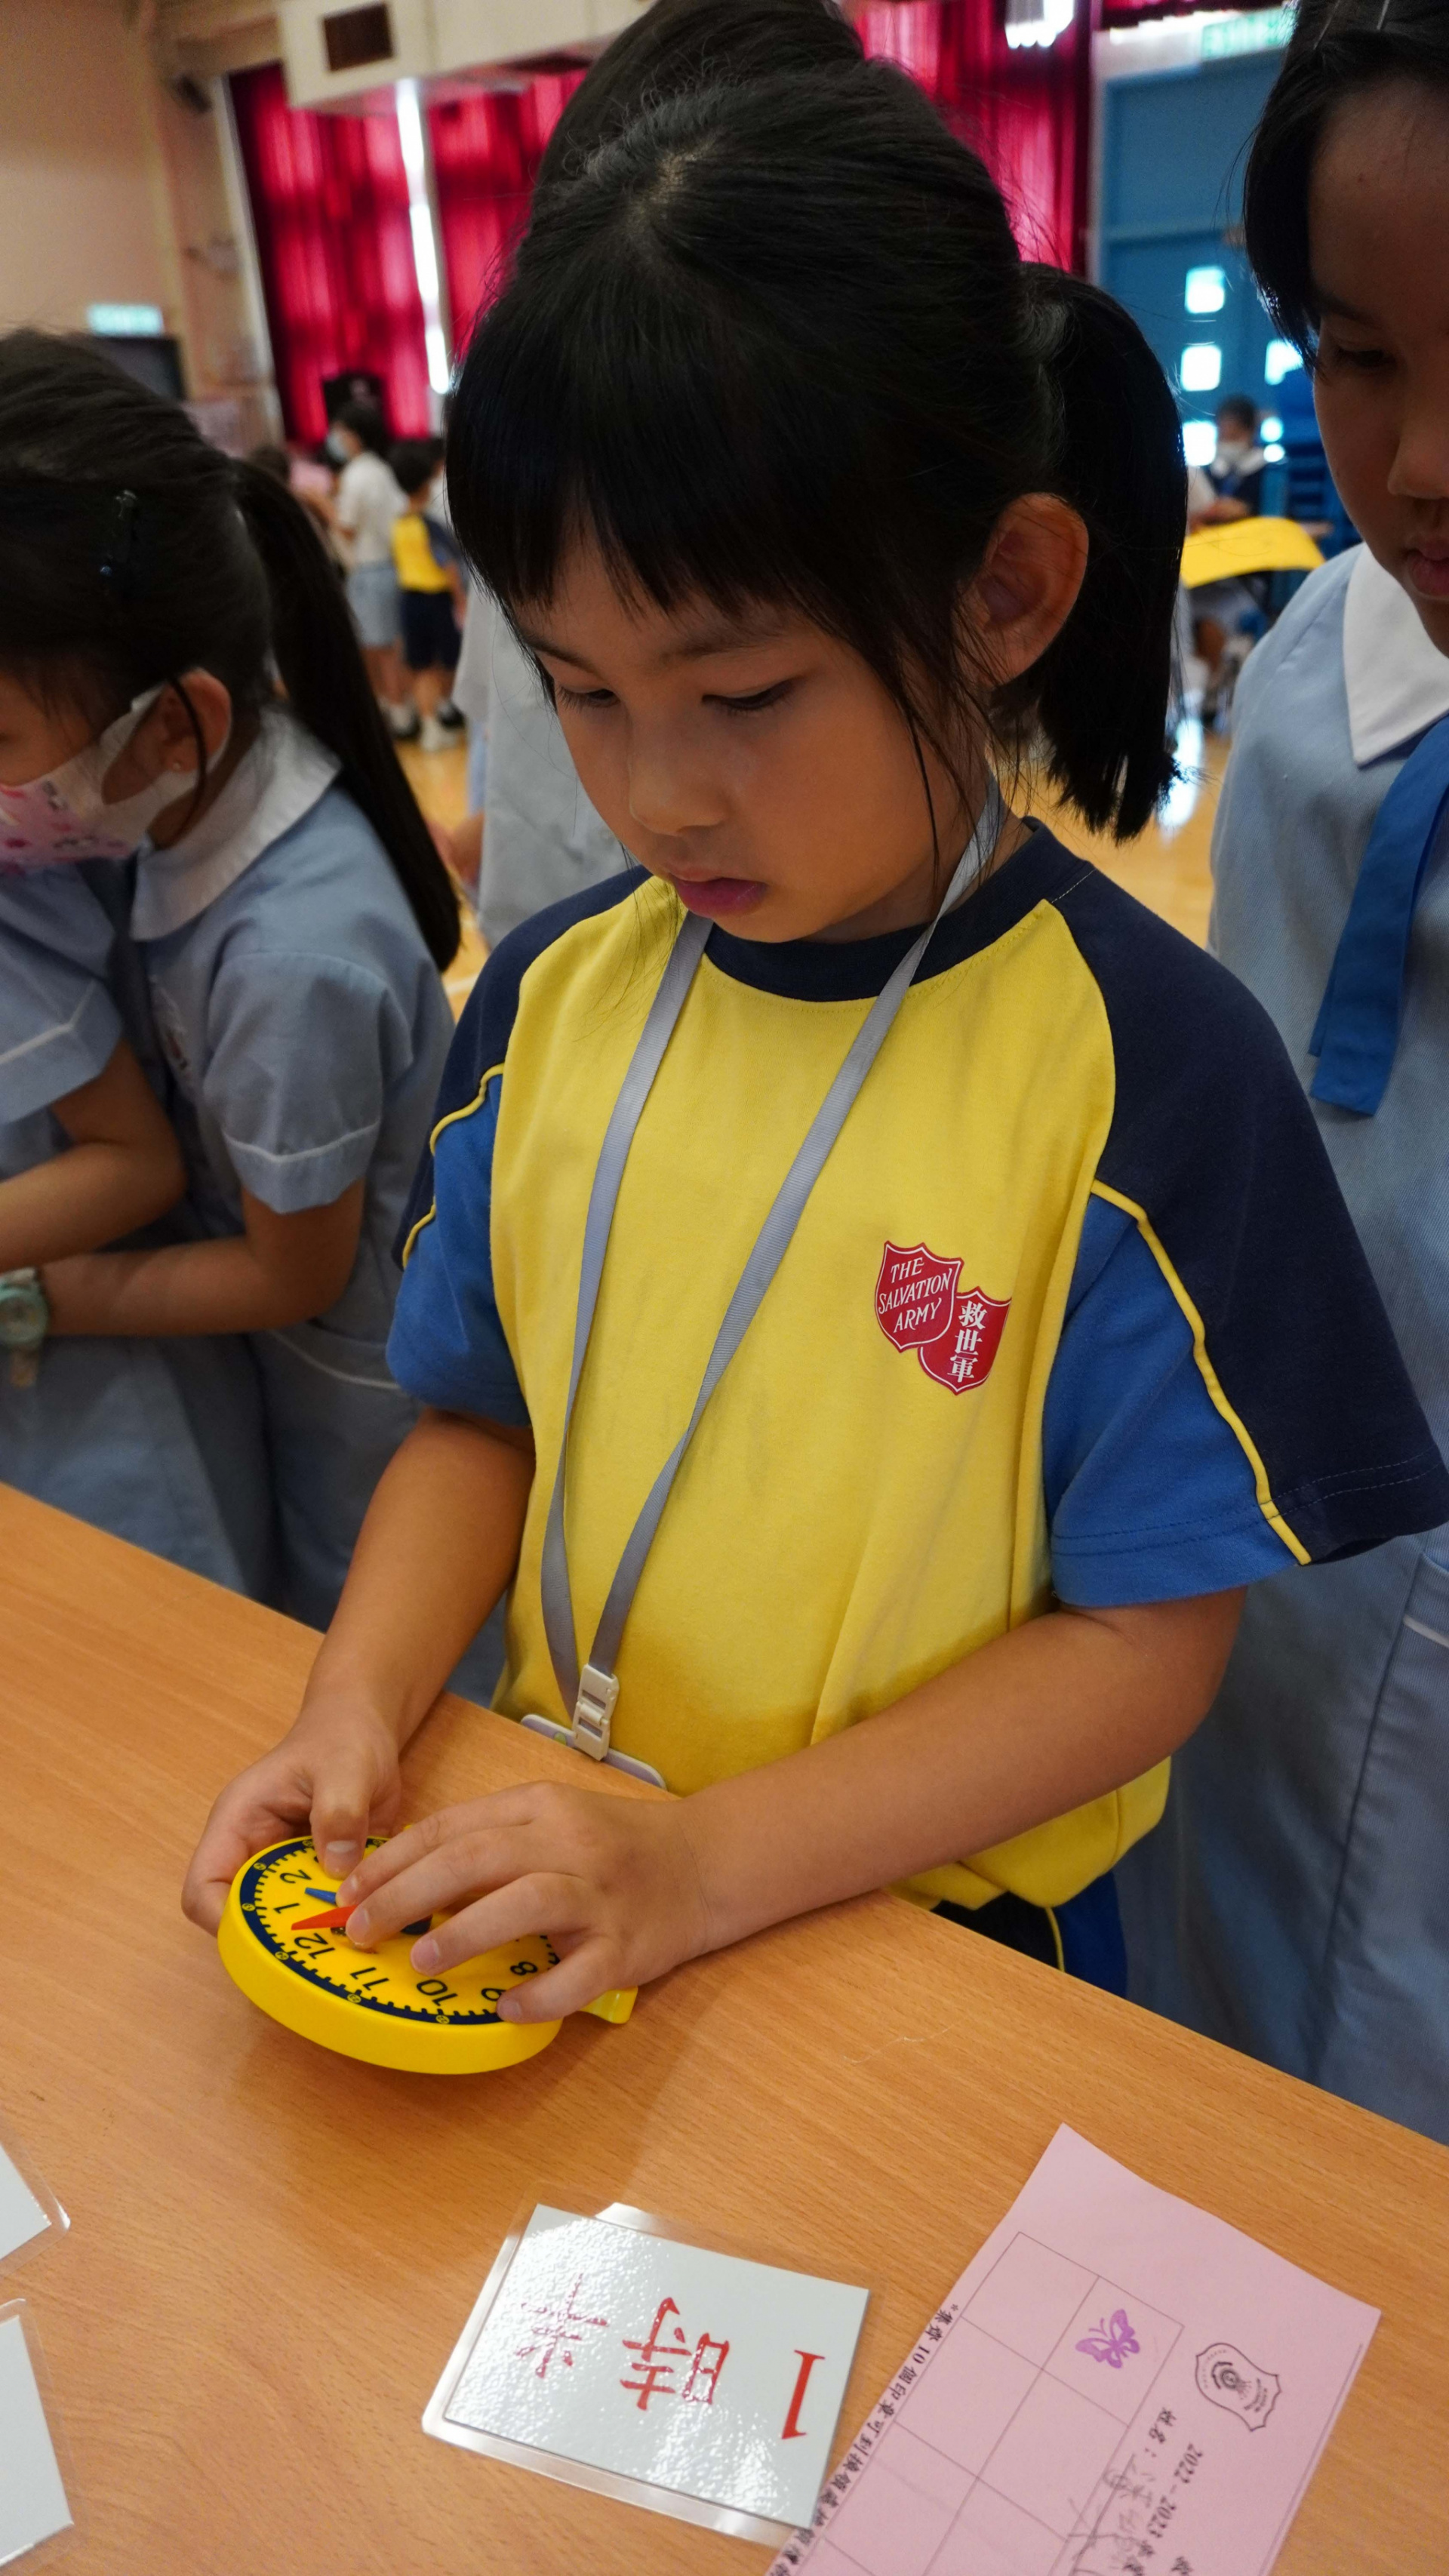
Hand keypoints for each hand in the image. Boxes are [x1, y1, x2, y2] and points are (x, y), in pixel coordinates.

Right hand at [181, 1697, 404, 1933]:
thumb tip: (337, 1867)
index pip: (202, 1889)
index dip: (223, 1921)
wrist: (363, 1732)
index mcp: (237, 1825)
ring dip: (311, 1936)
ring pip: (281, 1923)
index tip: (268, 1940)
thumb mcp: (345, 1767)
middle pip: (240, 1917)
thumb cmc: (341, 1740)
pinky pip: (317, 1914)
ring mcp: (284, 1870)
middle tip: (320, 1946)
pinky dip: (339, 1925)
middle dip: (275, 1938)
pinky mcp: (315, 1878)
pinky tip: (369, 1927)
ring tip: (349, 1940)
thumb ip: (339, 1811)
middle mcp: (252, 1854)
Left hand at [335, 1781, 712, 2021]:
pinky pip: (580, 1973)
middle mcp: (568, 1844)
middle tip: (362, 1931)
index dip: (391, 1862)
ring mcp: (600, 1895)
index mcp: (539, 1808)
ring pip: (527, 1902)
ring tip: (422, 1962)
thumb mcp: (550, 1821)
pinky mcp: (627, 1946)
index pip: (451, 1828)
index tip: (348, 1895)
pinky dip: (540, 1992)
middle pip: (476, 1859)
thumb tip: (402, 1879)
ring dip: (466, 1932)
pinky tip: (506, 2007)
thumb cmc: (612, 1846)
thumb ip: (487, 1841)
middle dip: (406, 1895)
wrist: (703, 1862)